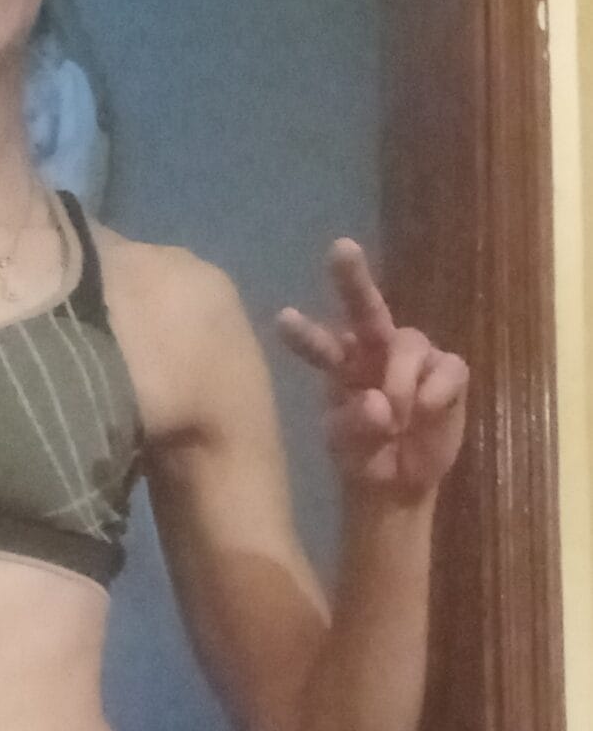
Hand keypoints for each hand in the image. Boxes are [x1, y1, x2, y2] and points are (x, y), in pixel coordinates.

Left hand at [276, 239, 468, 501]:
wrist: (405, 482)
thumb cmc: (367, 457)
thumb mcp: (350, 452)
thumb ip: (357, 427)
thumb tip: (379, 402)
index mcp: (343, 365)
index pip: (322, 345)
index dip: (305, 334)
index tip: (283, 319)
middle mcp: (377, 349)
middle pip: (366, 307)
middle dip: (353, 279)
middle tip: (340, 248)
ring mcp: (416, 356)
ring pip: (410, 344)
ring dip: (401, 382)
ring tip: (399, 420)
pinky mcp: (448, 370)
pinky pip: (446, 369)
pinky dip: (436, 393)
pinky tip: (428, 413)